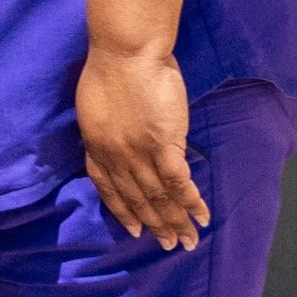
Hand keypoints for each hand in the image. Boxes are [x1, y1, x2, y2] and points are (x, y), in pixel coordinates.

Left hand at [77, 45, 208, 250]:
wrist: (126, 50)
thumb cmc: (111, 68)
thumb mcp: (95, 107)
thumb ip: (106, 132)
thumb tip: (120, 146)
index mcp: (95, 144)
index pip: (107, 188)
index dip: (122, 211)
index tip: (134, 229)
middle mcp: (114, 154)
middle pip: (136, 198)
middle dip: (154, 225)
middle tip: (170, 245)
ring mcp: (138, 151)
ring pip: (158, 196)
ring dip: (175, 221)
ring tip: (189, 240)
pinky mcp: (163, 143)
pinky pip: (178, 181)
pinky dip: (190, 201)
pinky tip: (201, 215)